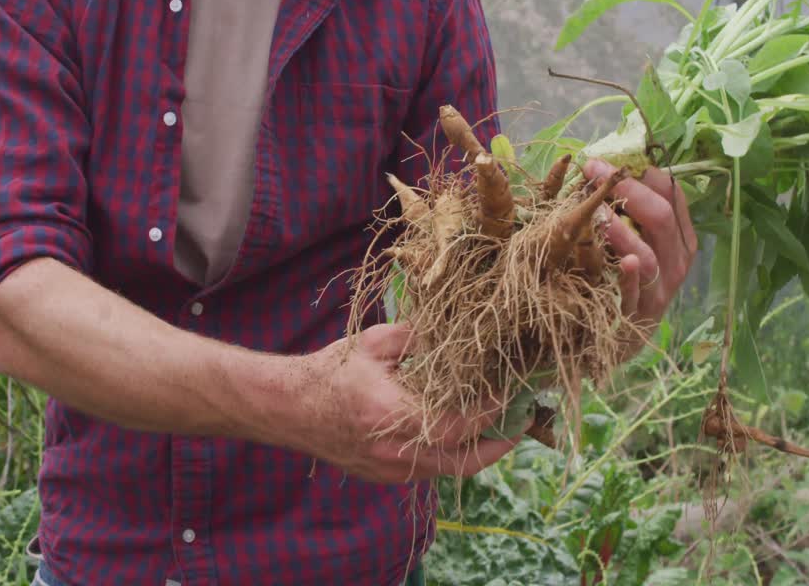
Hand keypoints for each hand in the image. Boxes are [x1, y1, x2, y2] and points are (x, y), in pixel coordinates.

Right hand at [292, 323, 521, 483]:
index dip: (491, 413)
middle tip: (521, 425)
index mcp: (392, 414)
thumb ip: (418, 337)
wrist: (288, 408)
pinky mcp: (382, 475)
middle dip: (498, 446)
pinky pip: (427, 471)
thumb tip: (456, 332)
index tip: (509, 393)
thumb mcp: (376, 344)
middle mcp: (393, 450)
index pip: (459, 425)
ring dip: (476, 452)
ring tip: (496, 429)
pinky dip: (449, 455)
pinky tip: (458, 435)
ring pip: (447, 471)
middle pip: (463, 463)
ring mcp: (388, 469)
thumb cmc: (331, 371)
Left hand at [584, 159, 697, 353]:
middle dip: (627, 191)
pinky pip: (635, 293)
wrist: (625, 336)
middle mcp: (676, 261)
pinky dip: (630, 277)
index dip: (640, 172)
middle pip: (661, 218)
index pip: (671, 194)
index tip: (606, 160)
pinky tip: (624, 262)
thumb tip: (611, 165)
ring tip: (599, 212)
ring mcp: (659, 289)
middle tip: (593, 173)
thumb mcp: (641, 241)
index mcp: (680, 237)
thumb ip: (634, 210)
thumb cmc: (628, 277)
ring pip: (649, 256)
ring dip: (622, 231)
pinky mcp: (637, 314)